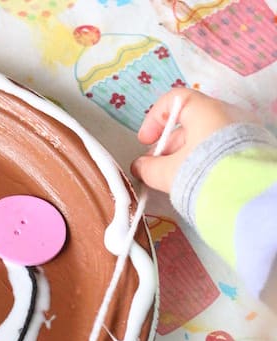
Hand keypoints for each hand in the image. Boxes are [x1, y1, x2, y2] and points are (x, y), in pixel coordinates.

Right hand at [131, 89, 258, 193]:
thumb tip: (139, 166)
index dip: (154, 119)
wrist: (244, 195)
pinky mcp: (247, 149)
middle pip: (188, 124)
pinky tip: (193, 181)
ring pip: (202, 138)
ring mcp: (239, 131)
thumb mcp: (169, 172)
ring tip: (173, 180)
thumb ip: (149, 168)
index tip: (145, 141)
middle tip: (155, 170)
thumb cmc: (202, 173)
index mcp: (206, 110)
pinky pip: (217, 149)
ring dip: (183, 156)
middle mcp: (225, 114)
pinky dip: (201, 160)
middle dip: (167, 147)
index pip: (175, 100)